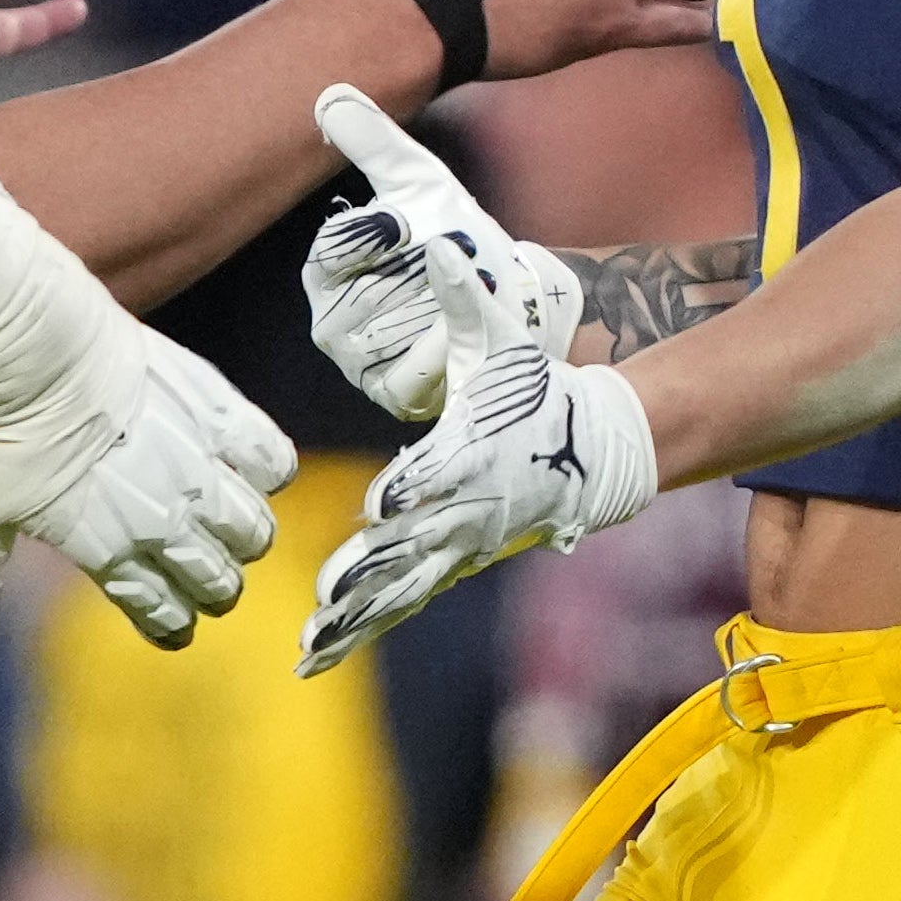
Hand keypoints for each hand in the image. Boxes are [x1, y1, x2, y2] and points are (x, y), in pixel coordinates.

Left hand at [0, 326, 293, 649]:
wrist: (22, 343)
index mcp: (108, 552)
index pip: (162, 612)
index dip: (170, 623)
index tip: (172, 622)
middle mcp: (163, 520)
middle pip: (220, 579)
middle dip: (216, 587)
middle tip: (207, 574)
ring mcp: (196, 467)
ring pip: (254, 530)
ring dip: (246, 536)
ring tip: (232, 526)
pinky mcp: (217, 412)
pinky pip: (272, 460)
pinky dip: (269, 471)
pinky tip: (252, 469)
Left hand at [296, 240, 654, 674]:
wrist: (590, 449)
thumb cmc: (534, 387)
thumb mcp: (501, 337)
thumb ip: (464, 296)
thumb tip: (438, 243)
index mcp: (477, 451)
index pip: (445, 470)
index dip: (417, 485)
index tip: (385, 501)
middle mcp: (467, 507)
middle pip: (417, 543)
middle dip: (374, 569)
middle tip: (330, 594)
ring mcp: (458, 544)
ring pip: (402, 587)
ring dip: (357, 617)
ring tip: (311, 646)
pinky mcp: (448, 565)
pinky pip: (400, 602)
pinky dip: (360, 631)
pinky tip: (313, 657)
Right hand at [300, 82, 580, 425]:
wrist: (513, 301)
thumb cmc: (458, 240)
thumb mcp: (421, 184)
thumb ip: (375, 142)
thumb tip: (329, 94)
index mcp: (327, 271)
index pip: (332, 250)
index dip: (376, 234)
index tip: (410, 222)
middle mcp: (331, 323)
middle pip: (367, 294)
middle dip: (424, 271)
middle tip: (459, 259)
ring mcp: (360, 365)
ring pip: (392, 330)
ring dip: (441, 306)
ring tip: (466, 295)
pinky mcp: (394, 398)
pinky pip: (417, 369)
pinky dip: (450, 344)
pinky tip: (465, 330)